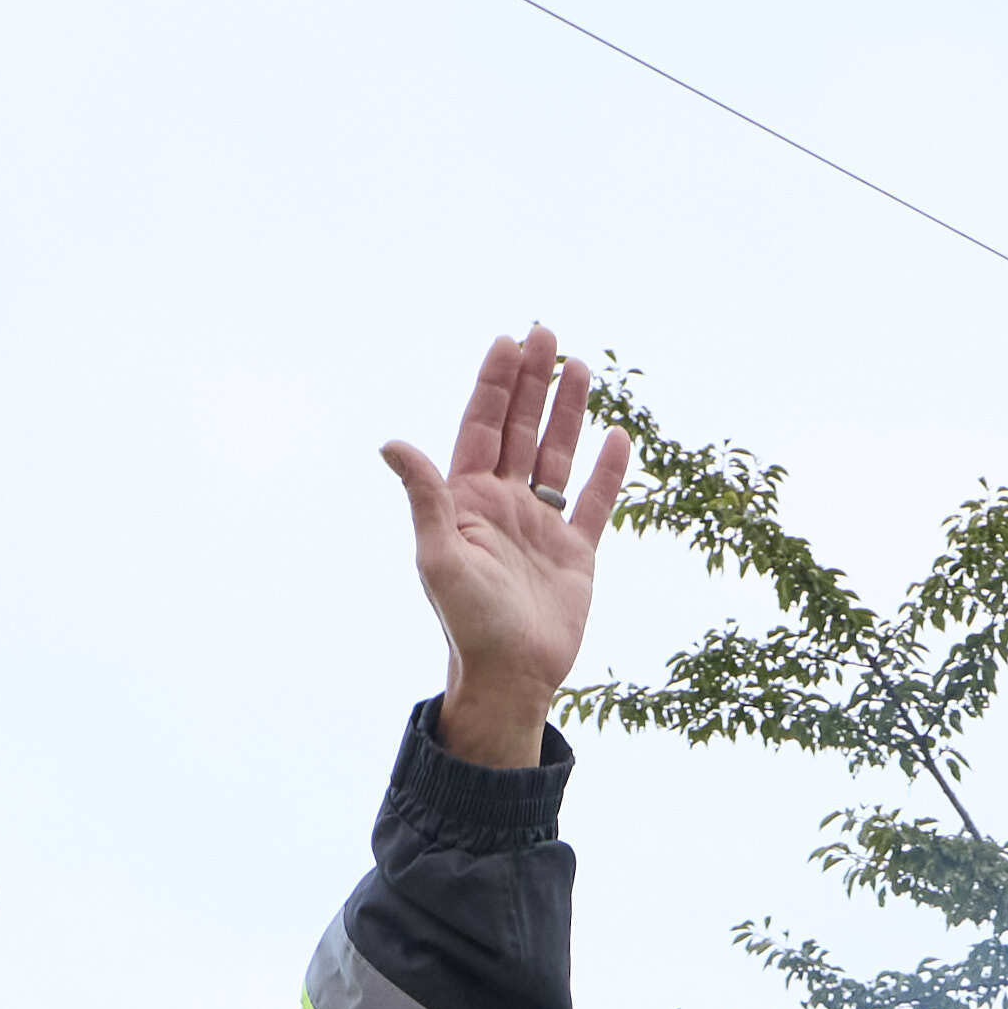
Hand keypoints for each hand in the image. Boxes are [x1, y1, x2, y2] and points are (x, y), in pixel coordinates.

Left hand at [384, 323, 630, 767]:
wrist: (510, 676)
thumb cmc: (467, 621)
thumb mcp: (438, 556)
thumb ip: (425, 496)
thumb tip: (392, 443)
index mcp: (467, 501)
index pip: (482, 428)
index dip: (495, 385)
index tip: (507, 342)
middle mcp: (504, 505)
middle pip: (520, 429)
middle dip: (531, 381)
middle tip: (545, 332)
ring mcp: (541, 526)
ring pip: (556, 454)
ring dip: (567, 411)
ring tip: (579, 365)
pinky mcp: (575, 552)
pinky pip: (594, 501)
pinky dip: (606, 469)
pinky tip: (615, 436)